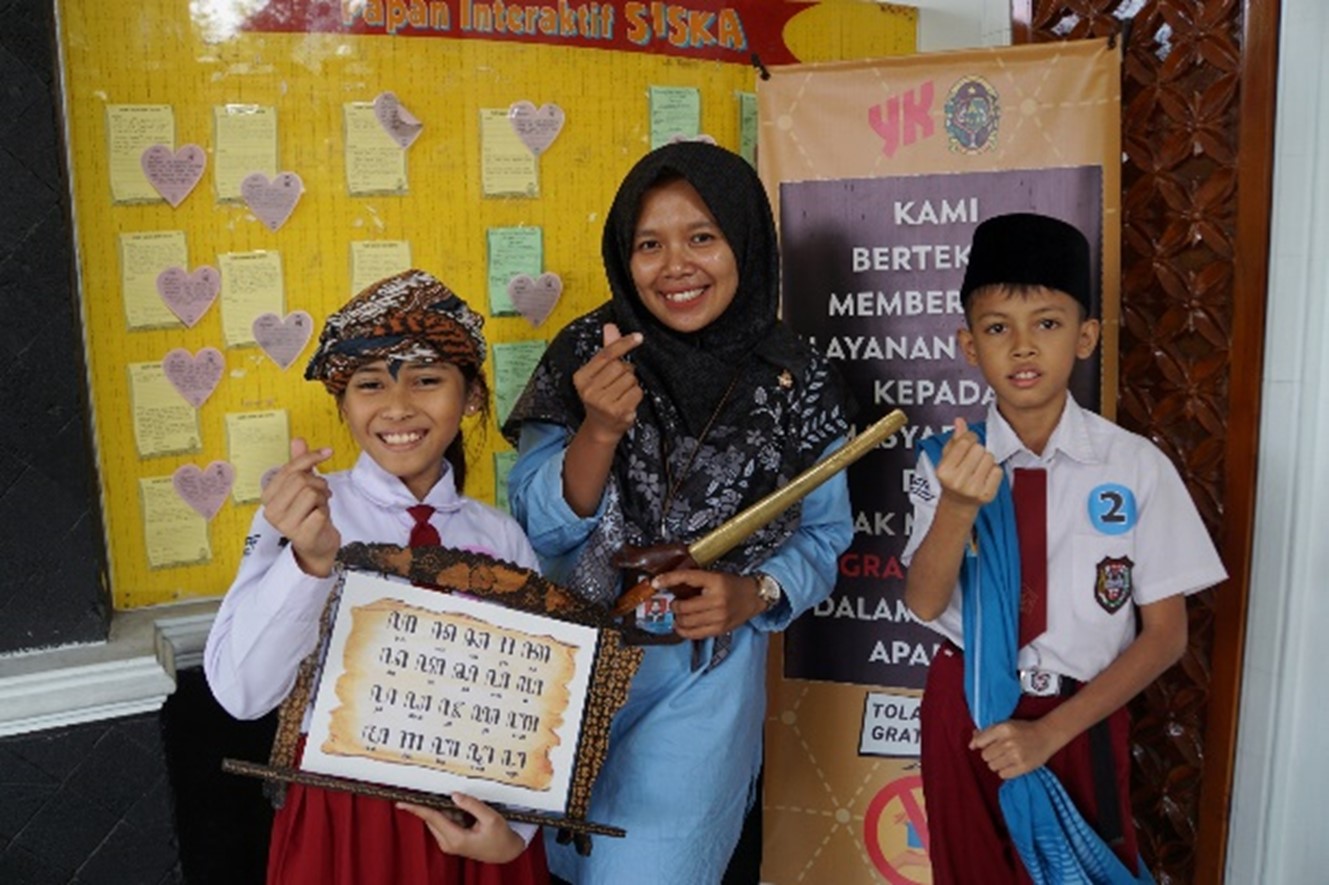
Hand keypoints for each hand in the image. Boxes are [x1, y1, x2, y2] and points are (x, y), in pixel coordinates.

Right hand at [261, 437, 339, 576]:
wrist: (318, 544)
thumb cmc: (309, 513)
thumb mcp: (304, 486)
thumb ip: (299, 464)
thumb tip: (298, 439)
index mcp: (268, 496)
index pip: (289, 468)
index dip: (310, 458)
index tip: (327, 452)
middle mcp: (271, 510)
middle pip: (301, 480)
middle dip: (318, 483)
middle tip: (322, 494)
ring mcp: (285, 524)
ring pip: (311, 493)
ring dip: (323, 498)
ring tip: (320, 506)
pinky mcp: (301, 534)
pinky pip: (321, 511)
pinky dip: (326, 512)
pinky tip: (321, 519)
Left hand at [396, 793, 525, 863]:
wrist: (506, 852)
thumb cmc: (500, 837)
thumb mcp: (491, 818)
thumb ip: (472, 805)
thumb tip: (454, 795)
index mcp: (456, 838)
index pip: (432, 818)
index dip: (417, 808)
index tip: (402, 802)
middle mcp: (448, 843)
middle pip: (433, 818)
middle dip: (437, 804)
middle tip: (443, 791)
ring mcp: (449, 844)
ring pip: (439, 819)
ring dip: (448, 810)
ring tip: (469, 811)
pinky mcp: (451, 841)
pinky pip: (445, 823)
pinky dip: (452, 815)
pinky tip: (467, 815)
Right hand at [572, 324, 643, 445]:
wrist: (601, 428)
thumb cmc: (601, 397)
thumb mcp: (598, 374)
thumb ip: (606, 351)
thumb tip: (610, 326)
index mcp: (581, 378)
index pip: (606, 355)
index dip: (623, 344)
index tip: (638, 337)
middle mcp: (589, 390)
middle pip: (620, 367)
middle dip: (626, 371)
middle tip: (620, 382)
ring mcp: (602, 403)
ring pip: (630, 379)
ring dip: (632, 384)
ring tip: (622, 393)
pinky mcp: (617, 412)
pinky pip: (637, 392)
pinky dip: (636, 395)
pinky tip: (627, 402)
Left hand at [657, 569, 766, 638]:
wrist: (753, 597)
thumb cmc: (733, 585)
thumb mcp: (715, 576)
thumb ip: (696, 581)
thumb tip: (670, 584)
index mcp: (715, 581)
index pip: (687, 578)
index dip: (668, 579)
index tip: (655, 582)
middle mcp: (717, 599)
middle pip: (683, 606)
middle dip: (674, 606)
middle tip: (674, 603)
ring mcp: (718, 616)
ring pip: (686, 621)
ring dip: (677, 619)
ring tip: (678, 615)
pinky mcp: (719, 629)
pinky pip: (695, 634)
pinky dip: (683, 631)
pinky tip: (680, 626)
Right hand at [935, 418, 1001, 509]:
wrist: (958, 503)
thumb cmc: (953, 477)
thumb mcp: (947, 458)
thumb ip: (955, 439)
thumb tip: (960, 421)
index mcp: (944, 470)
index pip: (964, 442)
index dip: (970, 437)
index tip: (969, 441)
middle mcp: (957, 481)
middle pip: (979, 449)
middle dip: (978, 450)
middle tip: (972, 459)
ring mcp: (972, 489)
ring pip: (990, 458)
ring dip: (986, 460)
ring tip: (978, 468)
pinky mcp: (987, 495)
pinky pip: (998, 471)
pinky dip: (994, 471)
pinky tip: (985, 476)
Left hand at [969, 718, 1061, 779]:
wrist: (1046, 735)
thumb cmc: (1023, 729)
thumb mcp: (1004, 725)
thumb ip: (986, 733)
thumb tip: (971, 745)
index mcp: (1003, 728)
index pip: (980, 742)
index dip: (982, 745)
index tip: (988, 744)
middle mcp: (1008, 742)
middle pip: (985, 756)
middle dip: (990, 754)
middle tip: (1001, 751)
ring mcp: (1016, 755)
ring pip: (992, 766)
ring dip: (997, 763)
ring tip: (1007, 758)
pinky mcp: (1023, 767)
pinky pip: (1003, 775)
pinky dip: (1005, 771)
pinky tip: (1012, 764)